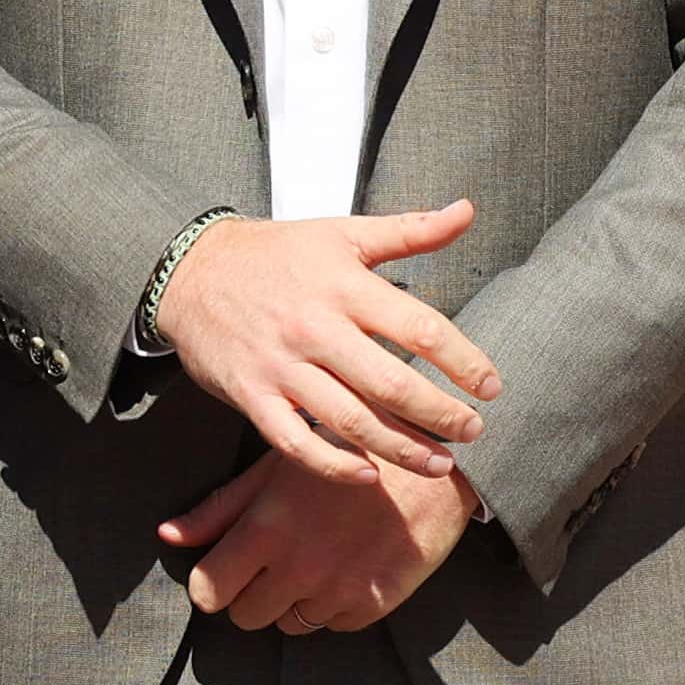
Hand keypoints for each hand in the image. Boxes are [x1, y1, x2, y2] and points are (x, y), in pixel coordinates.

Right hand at [156, 198, 499, 483]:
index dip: (462, 360)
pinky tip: (367, 474)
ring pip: (349, 419)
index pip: (418, 326)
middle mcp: (316, 328)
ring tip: (439, 464)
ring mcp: (282, 366)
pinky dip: (332, 463)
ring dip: (399, 447)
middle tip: (473, 432)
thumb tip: (466, 210)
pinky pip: (294, 441)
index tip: (491, 386)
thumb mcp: (344, 233)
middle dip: (438, 414)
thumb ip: (409, 230)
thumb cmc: (278, 254)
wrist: (193, 272)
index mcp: (345, 286)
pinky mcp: (253, 396)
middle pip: (389, 383)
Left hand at [159, 451, 477, 631]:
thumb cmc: (350, 450)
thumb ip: (222, 507)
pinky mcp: (373, 604)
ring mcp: (336, 589)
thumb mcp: (280, 465)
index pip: (208, 591)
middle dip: (252, 594)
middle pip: (244, 617)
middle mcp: (297, 566)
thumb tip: (168, 536)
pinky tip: (350, 564)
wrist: (437, 462)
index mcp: (266, 527)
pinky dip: (336, 604)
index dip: (213, 584)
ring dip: (295, 599)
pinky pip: (333, 625)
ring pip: (289, 624)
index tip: (229, 571)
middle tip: (277, 562)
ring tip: (319, 557)